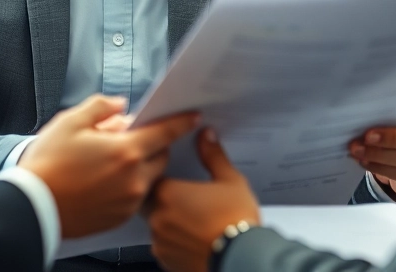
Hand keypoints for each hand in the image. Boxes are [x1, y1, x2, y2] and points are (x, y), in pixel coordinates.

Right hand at [21, 95, 198, 238]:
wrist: (32, 205)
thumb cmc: (48, 164)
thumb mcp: (70, 122)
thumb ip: (101, 108)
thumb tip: (121, 107)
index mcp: (126, 151)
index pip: (165, 133)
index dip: (181, 122)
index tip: (193, 116)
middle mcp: (134, 179)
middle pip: (159, 156)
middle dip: (151, 145)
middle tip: (125, 140)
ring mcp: (128, 201)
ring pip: (148, 178)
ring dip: (139, 167)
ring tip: (110, 163)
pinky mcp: (119, 217)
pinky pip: (135, 197)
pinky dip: (128, 186)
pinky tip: (104, 182)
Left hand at [147, 129, 259, 271]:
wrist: (242, 259)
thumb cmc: (236, 221)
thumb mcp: (230, 181)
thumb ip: (213, 156)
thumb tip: (206, 136)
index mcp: (168, 193)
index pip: (155, 178)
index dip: (167, 178)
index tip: (180, 181)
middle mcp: (157, 218)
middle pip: (152, 202)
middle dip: (166, 200)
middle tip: (189, 201)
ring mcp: (160, 243)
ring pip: (158, 226)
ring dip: (170, 222)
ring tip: (196, 222)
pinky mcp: (166, 262)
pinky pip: (165, 247)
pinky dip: (175, 242)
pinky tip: (195, 238)